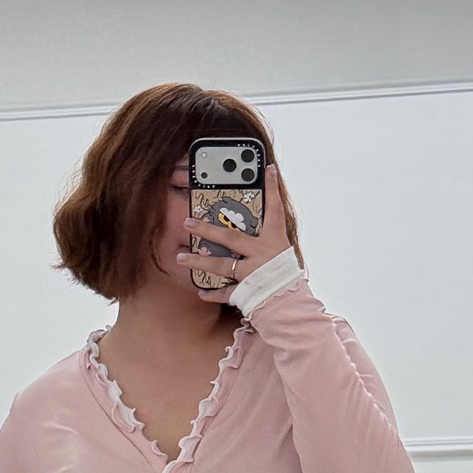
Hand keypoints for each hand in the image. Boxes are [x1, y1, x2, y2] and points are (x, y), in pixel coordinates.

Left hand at [177, 163, 291, 301]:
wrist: (292, 303)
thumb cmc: (287, 276)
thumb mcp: (283, 250)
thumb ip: (269, 235)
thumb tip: (257, 216)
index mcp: (275, 240)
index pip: (275, 209)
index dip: (272, 188)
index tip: (266, 169)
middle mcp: (262, 254)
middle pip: (231, 238)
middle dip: (207, 229)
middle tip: (188, 222)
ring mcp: (253, 274)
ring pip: (221, 265)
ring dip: (199, 261)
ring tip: (181, 257)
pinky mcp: (247, 292)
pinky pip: (226, 292)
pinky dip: (212, 293)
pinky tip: (200, 291)